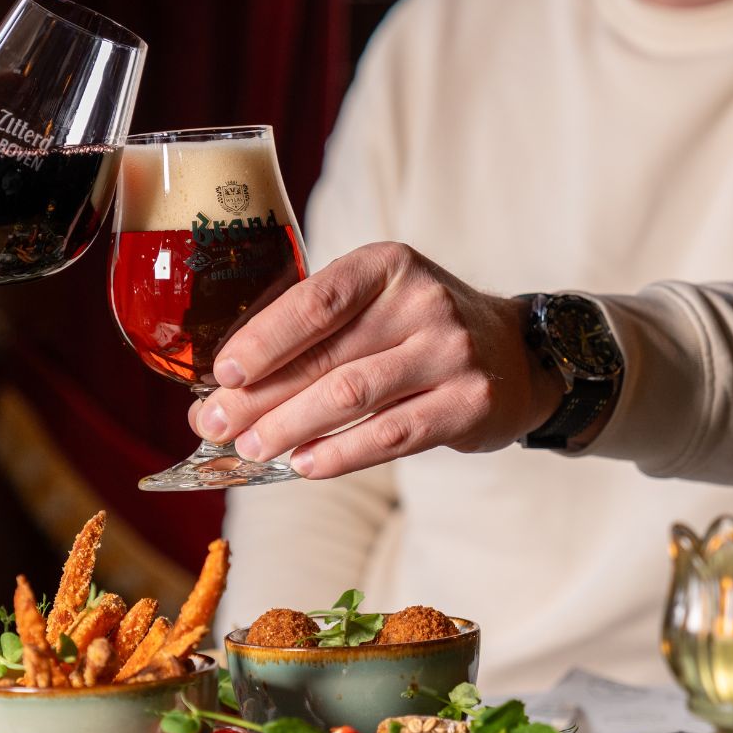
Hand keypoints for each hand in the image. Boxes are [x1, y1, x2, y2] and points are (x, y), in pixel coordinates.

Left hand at [189, 242, 564, 478]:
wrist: (515, 354)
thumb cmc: (416, 331)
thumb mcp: (372, 306)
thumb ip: (310, 334)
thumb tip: (226, 388)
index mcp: (386, 266)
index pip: (316, 301)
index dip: (264, 340)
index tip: (224, 374)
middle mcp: (423, 301)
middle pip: (326, 356)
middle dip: (261, 396)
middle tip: (216, 424)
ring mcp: (450, 352)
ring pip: (353, 396)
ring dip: (292, 427)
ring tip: (252, 448)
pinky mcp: (468, 403)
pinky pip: (392, 435)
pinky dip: (341, 454)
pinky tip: (305, 465)